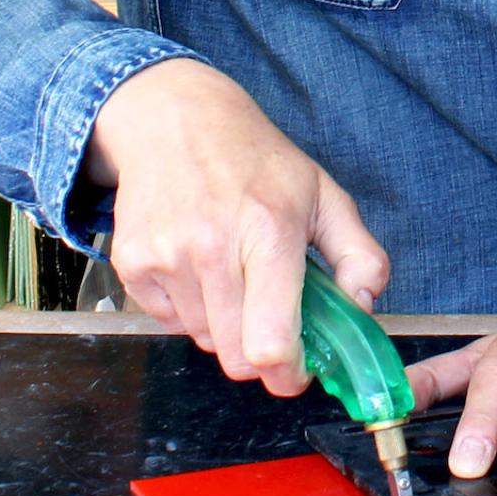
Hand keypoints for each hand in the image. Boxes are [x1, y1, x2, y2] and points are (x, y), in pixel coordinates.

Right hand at [86, 57, 389, 397]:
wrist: (175, 121)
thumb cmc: (256, 160)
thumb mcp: (324, 194)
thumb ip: (359, 255)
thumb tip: (363, 308)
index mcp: (270, 231)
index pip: (270, 342)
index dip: (288, 374)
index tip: (299, 369)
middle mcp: (213, 247)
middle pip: (236, 358)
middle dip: (261, 353)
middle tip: (272, 320)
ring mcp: (167, 257)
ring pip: (205, 341)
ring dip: (226, 326)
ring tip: (234, 274)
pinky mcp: (132, 264)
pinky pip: (169, 322)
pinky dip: (190, 309)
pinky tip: (201, 266)